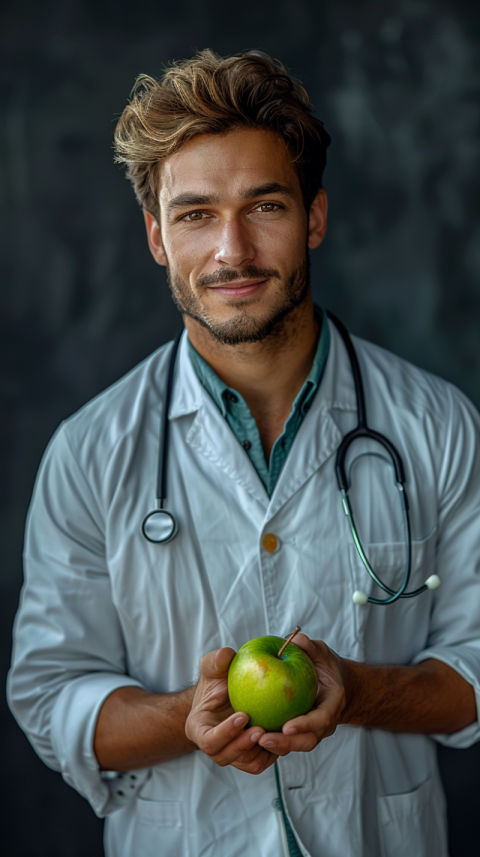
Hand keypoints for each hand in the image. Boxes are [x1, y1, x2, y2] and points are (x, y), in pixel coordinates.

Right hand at [185, 647, 277, 774]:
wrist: (228, 694)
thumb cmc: (218, 680)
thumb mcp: (213, 668)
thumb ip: (216, 661)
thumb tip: (225, 655)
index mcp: (199, 728)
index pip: (208, 740)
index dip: (225, 732)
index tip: (243, 715)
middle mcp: (214, 746)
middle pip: (226, 756)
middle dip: (243, 745)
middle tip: (261, 729)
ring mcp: (232, 753)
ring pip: (247, 762)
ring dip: (260, 750)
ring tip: (274, 732)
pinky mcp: (250, 755)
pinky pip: (261, 761)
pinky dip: (272, 752)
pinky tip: (282, 734)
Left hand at [258, 634, 346, 756]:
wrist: (332, 681)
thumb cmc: (324, 664)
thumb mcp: (320, 651)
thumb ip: (309, 646)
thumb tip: (294, 640)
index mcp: (332, 702)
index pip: (322, 718)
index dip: (306, 724)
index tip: (287, 726)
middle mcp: (325, 721)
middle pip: (308, 740)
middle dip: (286, 743)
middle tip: (263, 739)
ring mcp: (313, 729)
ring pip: (297, 745)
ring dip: (277, 746)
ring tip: (255, 740)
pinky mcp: (300, 731)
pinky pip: (287, 739)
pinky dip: (273, 740)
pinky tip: (252, 735)